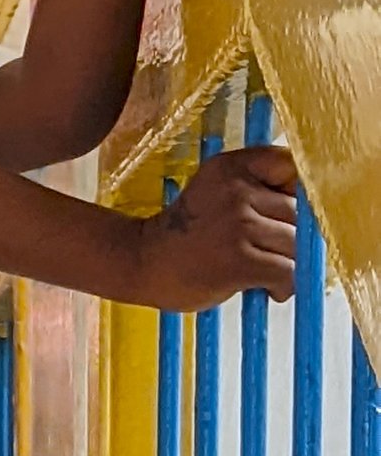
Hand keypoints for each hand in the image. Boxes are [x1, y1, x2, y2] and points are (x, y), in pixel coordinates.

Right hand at [132, 142, 297, 308]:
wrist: (141, 264)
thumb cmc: (185, 236)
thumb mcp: (216, 193)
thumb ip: (257, 189)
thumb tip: (314, 211)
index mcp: (232, 167)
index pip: (291, 166)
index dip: (301, 192)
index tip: (290, 214)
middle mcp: (237, 190)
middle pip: (299, 213)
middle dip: (293, 238)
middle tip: (271, 254)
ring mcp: (238, 225)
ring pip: (296, 245)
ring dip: (289, 265)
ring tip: (268, 274)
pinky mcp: (239, 260)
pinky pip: (287, 272)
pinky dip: (286, 286)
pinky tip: (270, 290)